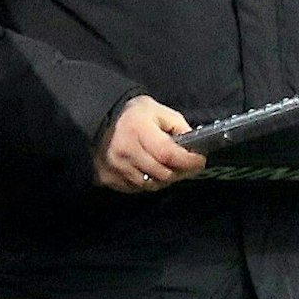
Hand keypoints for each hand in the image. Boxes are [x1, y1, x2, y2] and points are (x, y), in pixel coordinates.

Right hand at [93, 95, 207, 192]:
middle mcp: (125, 152)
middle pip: (162, 174)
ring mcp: (115, 168)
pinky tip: (151, 172)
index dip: (188, 161)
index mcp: (138, 131)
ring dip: (165, 179)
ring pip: (150, 185)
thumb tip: (193, 145)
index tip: (200, 160)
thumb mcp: (158, 110)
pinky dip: (148, 183)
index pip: (168, 154)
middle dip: (181, 172)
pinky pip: (136, 189)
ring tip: (170, 168)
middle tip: (189, 166)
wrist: (98, 120)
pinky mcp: (107, 179)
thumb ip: (178, 125)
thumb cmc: (133, 114)